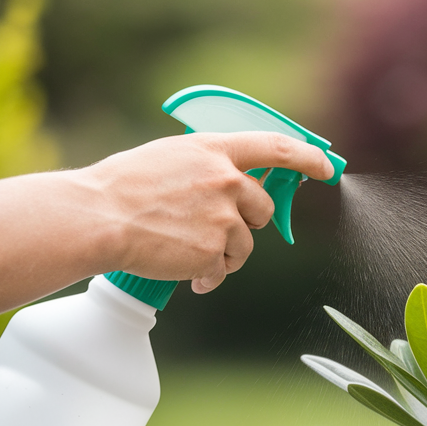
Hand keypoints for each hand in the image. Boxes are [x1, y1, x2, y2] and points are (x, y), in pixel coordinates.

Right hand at [78, 131, 333, 292]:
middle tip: (214, 227)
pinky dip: (208, 277)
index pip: (278, 147)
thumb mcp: (171, 157)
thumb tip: (235, 177)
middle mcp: (226, 181)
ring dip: (223, 252)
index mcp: (215, 150)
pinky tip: (185, 274)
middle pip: (264, 207)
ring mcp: (222, 218)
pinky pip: (223, 270)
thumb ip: (208, 164)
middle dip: (247, 221)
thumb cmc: (123, 187)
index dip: (309, 157)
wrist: (99, 219)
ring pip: (245, 243)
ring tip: (185, 249)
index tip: (327, 167)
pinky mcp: (213, 252)